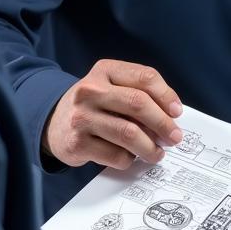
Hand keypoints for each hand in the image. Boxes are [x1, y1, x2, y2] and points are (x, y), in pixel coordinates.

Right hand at [44, 59, 182, 169]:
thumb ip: (138, 94)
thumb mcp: (111, 88)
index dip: (167, 95)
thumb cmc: (93, 106)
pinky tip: (130, 157)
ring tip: (157, 153)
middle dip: (163, 123)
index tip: (176, 112)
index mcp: (105, 70)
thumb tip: (170, 116)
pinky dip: (130, 159)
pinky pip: (116, 155)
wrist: (53, 124)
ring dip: (150, 147)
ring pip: (129, 133)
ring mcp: (82, 116)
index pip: (145, 77)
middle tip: (174, 137)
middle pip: (139, 103)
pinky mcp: (78, 143)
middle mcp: (90, 90)